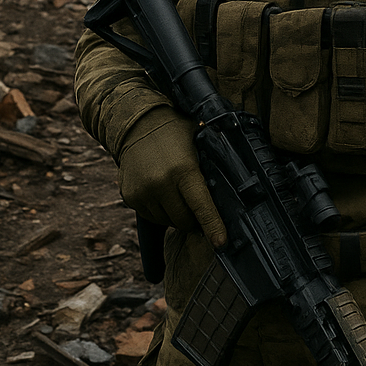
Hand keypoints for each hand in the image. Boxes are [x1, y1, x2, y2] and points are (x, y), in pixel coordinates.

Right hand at [117, 106, 226, 246]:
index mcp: (183, 170)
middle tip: (197, 205)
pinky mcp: (130, 197)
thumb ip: (214, 161)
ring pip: (167, 221)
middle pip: (183, 220)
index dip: (213, 226)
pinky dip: (160, 210)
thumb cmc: (175, 130)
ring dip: (176, 214)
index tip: (221, 243)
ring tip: (177, 192)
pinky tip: (162, 192)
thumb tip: (236, 184)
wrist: (137, 122)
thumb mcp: (199, 140)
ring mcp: (142, 192)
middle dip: (194, 219)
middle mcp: (161, 184)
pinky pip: (151, 216)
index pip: (201, 206)